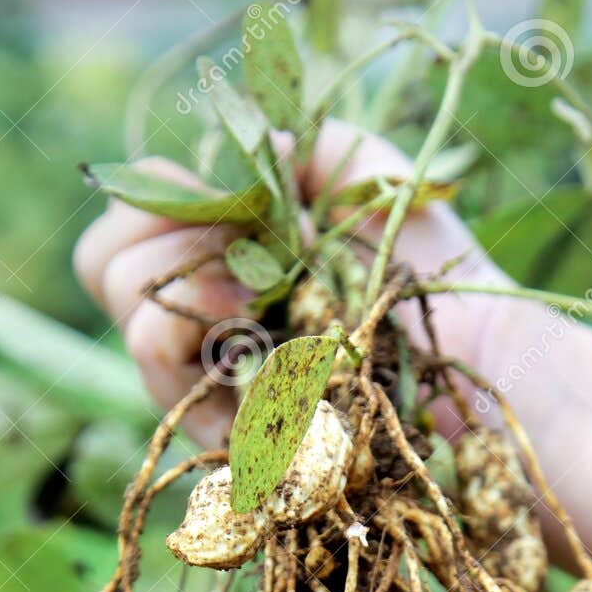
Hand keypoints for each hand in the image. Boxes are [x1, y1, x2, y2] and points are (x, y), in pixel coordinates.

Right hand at [73, 119, 509, 446]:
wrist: (484, 360)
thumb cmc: (436, 276)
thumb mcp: (373, 180)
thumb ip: (307, 146)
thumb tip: (249, 145)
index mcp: (224, 263)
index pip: (130, 230)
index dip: (149, 202)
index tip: (214, 197)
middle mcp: (209, 328)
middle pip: (107, 275)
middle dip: (156, 240)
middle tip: (236, 249)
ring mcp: (219, 390)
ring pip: (136, 334)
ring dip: (180, 290)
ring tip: (251, 291)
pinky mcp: (239, 445)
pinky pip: (173, 395)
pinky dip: (197, 346)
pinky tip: (251, 327)